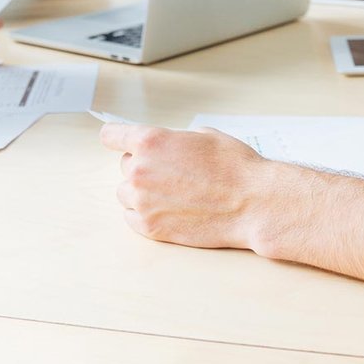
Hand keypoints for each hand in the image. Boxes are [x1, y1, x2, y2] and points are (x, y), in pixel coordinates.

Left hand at [99, 124, 273, 249]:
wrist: (252, 203)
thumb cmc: (235, 168)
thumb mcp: (206, 135)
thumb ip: (176, 139)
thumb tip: (169, 146)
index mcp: (151, 141)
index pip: (111, 135)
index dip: (116, 137)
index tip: (118, 140)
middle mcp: (140, 171)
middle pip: (125, 165)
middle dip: (144, 166)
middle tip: (170, 172)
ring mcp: (143, 201)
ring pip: (126, 193)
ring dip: (142, 192)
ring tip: (171, 193)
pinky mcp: (150, 227)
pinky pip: (131, 217)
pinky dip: (144, 214)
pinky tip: (167, 209)